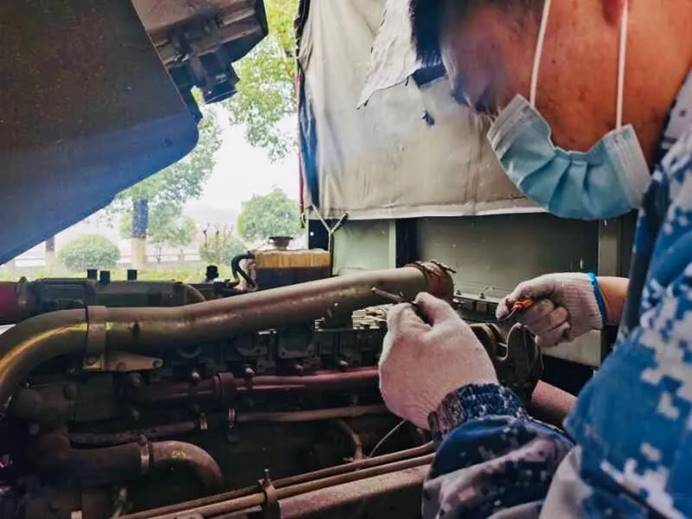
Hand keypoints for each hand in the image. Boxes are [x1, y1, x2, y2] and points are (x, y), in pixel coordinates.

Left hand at [378, 292, 496, 428]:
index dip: (417, 312)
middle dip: (415, 336)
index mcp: (401, 338)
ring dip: (412, 358)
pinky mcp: (392, 399)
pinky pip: (398, 379)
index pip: (398, 311)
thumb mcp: (456, 328)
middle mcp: (388, 359)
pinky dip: (410, 378)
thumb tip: (424, 298)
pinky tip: (431, 381)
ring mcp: (388, 381)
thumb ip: (435, 306)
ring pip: (397, 357)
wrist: (469, 413)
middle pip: (397, 335)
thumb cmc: (465, 373)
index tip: (430, 321)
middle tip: (440, 348)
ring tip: (437, 367)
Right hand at [496, 273, 602, 347]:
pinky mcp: (552, 338)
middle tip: (551, 303)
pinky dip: (557, 331)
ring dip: (553, 320)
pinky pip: (544, 340)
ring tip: (563, 312)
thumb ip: (528, 288)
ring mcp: (542, 326)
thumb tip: (512, 297)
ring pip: (534, 329)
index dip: (504, 309)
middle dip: (540, 310)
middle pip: (522, 318)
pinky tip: (564, 324)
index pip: (509, 305)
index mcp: (529, 298)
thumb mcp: (549, 282)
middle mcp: (533, 313)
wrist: (596, 301)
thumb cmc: (575, 287)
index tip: (504, 312)